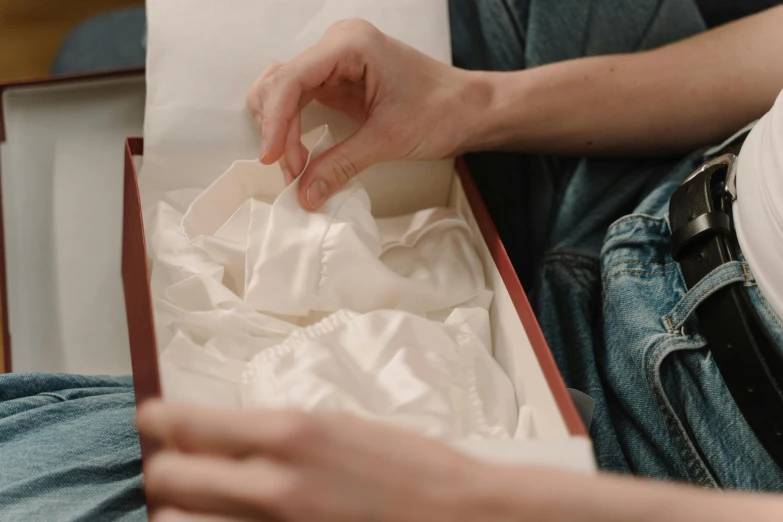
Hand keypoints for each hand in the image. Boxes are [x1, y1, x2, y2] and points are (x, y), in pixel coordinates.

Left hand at [137, 401, 500, 521]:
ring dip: (179, 513)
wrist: (460, 515)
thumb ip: (277, 433)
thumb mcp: (341, 427)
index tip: (152, 417)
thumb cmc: (411, 466)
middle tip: (175, 464)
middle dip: (166, 468)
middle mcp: (273, 485)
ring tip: (198, 505)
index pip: (190, 424)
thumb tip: (226, 435)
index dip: (161, 418)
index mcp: (291, 434)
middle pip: (170, 478)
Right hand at [246, 19, 485, 209]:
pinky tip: (300, 153)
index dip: (274, 122)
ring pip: (283, 91)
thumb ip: (341, 165)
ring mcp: (335, 61)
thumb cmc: (441, 111)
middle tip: (292, 172)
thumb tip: (305, 194)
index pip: (291, 79)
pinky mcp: (338, 80)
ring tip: (295, 166)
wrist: (469, 109)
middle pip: (280, 84)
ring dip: (281, 129)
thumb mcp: (388, 140)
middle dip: (278, 130)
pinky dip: (293, 127)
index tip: (273, 159)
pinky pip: (300, 100)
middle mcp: (337, 46)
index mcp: (349, 45)